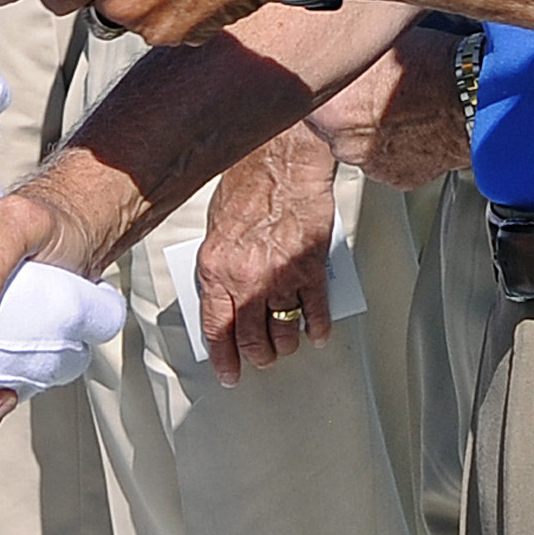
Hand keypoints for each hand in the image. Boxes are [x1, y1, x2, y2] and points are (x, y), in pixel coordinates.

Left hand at [197, 126, 336, 384]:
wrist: (283, 161)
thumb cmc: (248, 184)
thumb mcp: (217, 228)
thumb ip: (219, 267)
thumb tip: (224, 298)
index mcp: (216, 269)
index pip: (217, 330)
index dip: (223, 358)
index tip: (229, 373)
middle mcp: (247, 280)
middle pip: (253, 340)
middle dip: (259, 356)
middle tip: (262, 358)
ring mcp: (281, 278)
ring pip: (285, 333)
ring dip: (286, 344)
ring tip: (287, 343)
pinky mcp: (312, 270)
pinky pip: (315, 314)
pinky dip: (317, 329)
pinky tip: (315, 332)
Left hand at [303, 24, 471, 191]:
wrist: (476, 100)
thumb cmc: (433, 67)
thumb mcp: (373, 43)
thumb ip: (343, 52)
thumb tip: (330, 39)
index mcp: (330, 111)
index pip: (303, 97)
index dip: (318, 82)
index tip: (326, 74)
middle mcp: (344, 143)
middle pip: (329, 122)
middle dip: (344, 106)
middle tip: (368, 85)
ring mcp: (371, 164)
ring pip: (357, 140)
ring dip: (368, 125)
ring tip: (396, 101)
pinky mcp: (397, 178)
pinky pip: (385, 158)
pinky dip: (393, 143)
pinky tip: (411, 121)